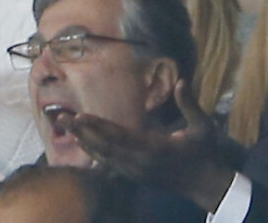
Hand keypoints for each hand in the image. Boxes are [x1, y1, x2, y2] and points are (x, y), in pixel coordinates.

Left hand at [56, 80, 237, 211]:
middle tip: (61, 118)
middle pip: (105, 146)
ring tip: (66, 127)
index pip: (120, 137)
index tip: (81, 116)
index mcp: (155, 148)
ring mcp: (136, 171)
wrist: (206, 185)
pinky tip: (83, 143)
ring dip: (85, 141)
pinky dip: (94, 153)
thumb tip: (181, 81)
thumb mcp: (203, 127)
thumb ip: (189, 104)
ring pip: (104, 156)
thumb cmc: (204, 152)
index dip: (99, 127)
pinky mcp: (135, 175)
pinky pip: (110, 164)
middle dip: (83, 132)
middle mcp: (140, 162)